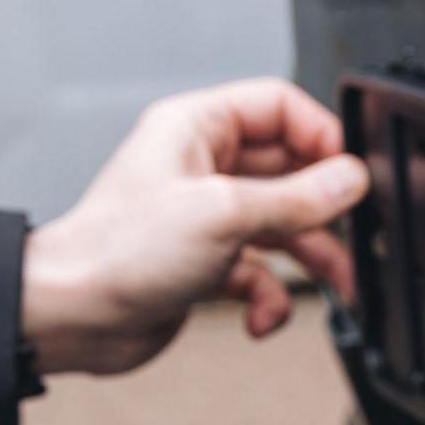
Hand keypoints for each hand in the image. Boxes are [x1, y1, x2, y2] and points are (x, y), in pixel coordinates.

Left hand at [22, 78, 369, 374]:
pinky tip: (260, 315)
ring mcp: (207, 217)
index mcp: (197, 129)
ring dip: (312, 259)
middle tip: (350, 235)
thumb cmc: (117, 252)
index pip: (279, 109)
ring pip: (284, 227)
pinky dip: (270, 298)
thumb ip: (297, 198)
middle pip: (290, 172)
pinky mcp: (207, 263)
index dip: (319, 137)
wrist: (74, 316)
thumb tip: (348, 181)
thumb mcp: (224, 214)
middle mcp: (202, 167)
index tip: (347, 175)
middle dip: (323, 210)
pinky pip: (262, 274)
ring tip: (334, 282)